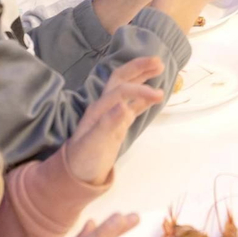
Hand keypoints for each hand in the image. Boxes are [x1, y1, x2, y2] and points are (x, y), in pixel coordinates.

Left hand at [61, 56, 164, 184]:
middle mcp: (105, 106)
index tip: (158, 95)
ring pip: (128, 89)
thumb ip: (109, 123)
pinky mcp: (118, 123)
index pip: (121, 90)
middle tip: (159, 62)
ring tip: (159, 68)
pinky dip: (144, 97)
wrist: (78, 175)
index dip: (140, 90)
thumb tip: (125, 105)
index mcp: (99, 108)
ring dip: (142, 77)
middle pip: (121, 79)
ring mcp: (112, 114)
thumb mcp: (94, 143)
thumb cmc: (84, 159)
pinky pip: (133, 105)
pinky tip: (155, 95)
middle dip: (139, 68)